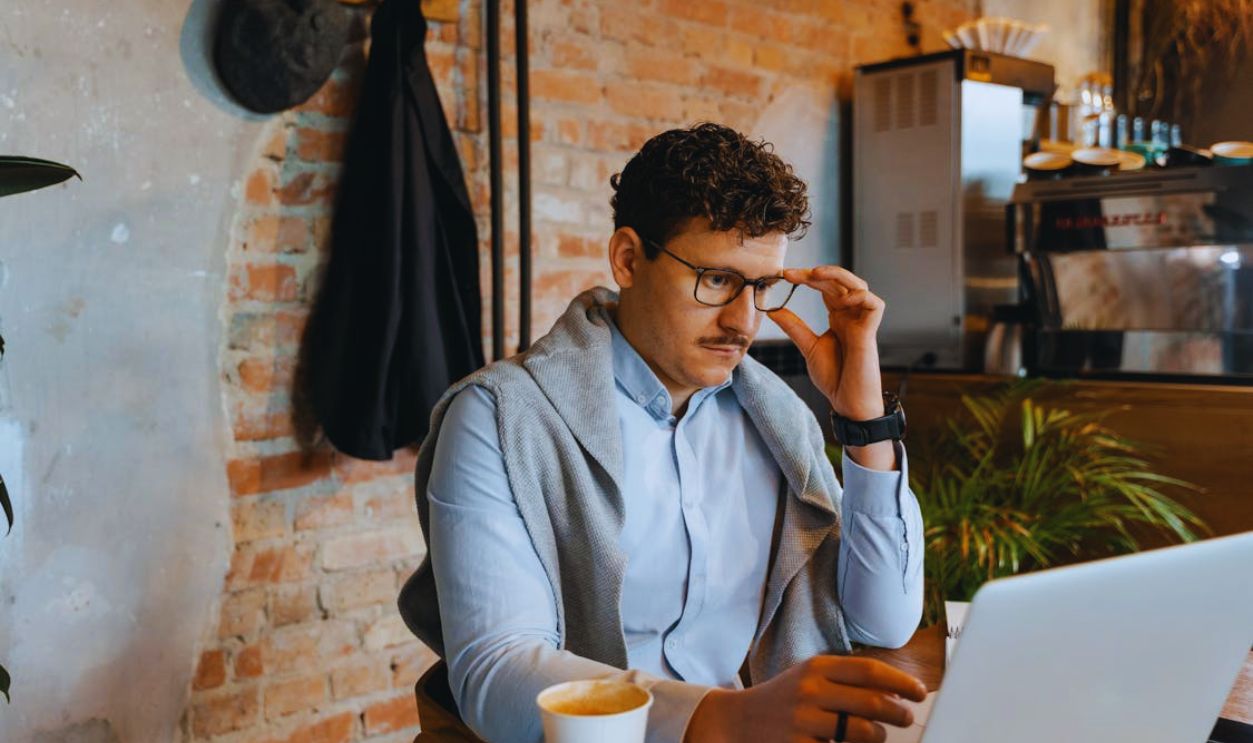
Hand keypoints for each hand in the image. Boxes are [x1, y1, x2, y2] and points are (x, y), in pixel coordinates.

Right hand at [684, 656, 926, 742]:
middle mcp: (810, 690)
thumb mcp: (809, 677)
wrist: (737, 720)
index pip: (869, 671)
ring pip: (862, 732)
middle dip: (898, 712)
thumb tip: (896, 692)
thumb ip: (846, 680)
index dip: (900, 682)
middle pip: (871, 702)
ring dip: (879, 736)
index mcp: (816, 667)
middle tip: (907, 717)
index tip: (920, 691)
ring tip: (879, 735)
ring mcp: (803, 720)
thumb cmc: (784, 698)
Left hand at [768, 267, 895, 469]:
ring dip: (838, 275)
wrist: (847, 401)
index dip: (807, 277)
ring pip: (859, 285)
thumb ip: (794, 327)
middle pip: (839, 282)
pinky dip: (859, 295)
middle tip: (792, 273)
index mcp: (838, 316)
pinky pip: (874, 303)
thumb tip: (773, 310)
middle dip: (816, 273)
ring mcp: (862, 321)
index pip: (825, 287)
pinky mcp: (871, 331)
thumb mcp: (808, 347)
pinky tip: (841, 298)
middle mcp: (851, 314)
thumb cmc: (834, 377)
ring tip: (815, 274)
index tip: (785, 275)